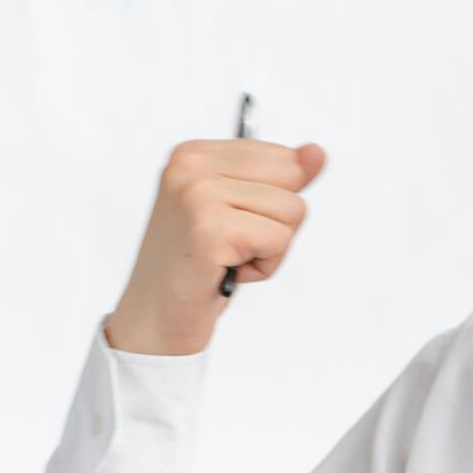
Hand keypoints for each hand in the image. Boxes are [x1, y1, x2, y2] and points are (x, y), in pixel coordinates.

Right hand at [105, 137, 328, 355]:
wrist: (155, 319)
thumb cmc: (196, 268)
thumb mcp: (240, 212)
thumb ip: (279, 179)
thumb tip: (317, 153)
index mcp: (194, 153)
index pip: (282, 158)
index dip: (270, 204)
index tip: (229, 225)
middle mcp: (191, 165)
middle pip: (292, 179)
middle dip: (276, 223)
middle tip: (230, 245)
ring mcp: (198, 194)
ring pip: (293, 211)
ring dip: (269, 249)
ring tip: (226, 260)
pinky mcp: (210, 229)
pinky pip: (280, 240)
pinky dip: (264, 267)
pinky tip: (226, 272)